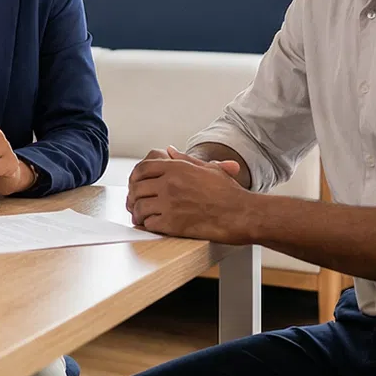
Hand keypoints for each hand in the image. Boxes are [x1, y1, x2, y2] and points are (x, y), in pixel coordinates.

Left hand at [126, 149, 251, 241]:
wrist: (241, 214)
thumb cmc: (229, 193)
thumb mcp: (208, 169)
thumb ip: (186, 159)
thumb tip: (170, 150)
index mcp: (177, 168)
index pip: (143, 168)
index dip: (135, 177)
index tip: (136, 184)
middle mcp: (170, 184)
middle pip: (137, 188)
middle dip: (134, 196)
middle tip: (136, 202)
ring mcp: (170, 204)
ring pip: (140, 207)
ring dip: (138, 213)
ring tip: (141, 216)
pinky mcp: (172, 224)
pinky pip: (149, 224)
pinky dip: (148, 225)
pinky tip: (153, 224)